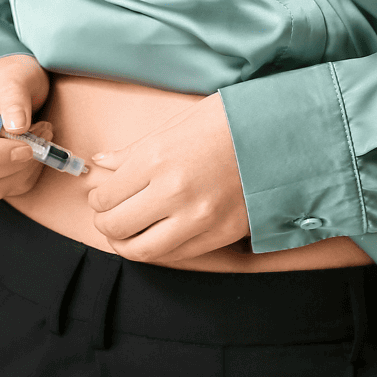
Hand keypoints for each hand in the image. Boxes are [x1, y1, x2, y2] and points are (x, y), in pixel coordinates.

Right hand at [0, 54, 52, 200]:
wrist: (19, 87)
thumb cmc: (10, 76)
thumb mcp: (15, 74)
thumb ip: (14, 95)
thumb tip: (16, 126)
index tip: (25, 145)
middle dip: (15, 160)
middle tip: (43, 132)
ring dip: (27, 165)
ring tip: (42, 133)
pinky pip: (9, 189)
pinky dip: (30, 172)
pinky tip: (35, 148)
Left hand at [85, 93, 249, 263]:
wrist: (279, 135)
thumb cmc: (226, 121)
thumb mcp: (175, 124)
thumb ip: (133, 150)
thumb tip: (102, 161)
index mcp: (156, 159)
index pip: (106, 197)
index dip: (97, 200)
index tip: (101, 196)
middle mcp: (173, 192)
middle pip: (117, 227)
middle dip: (104, 224)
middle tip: (106, 217)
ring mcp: (197, 218)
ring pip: (142, 250)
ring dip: (125, 244)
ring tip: (125, 234)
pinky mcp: (219, 235)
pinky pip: (176, 254)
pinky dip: (158, 249)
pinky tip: (155, 236)